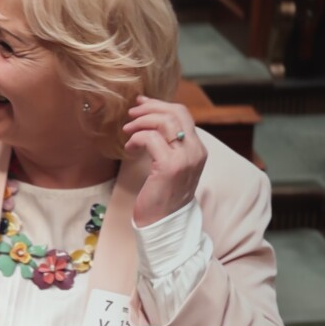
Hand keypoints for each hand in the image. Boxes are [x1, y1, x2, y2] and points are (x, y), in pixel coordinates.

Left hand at [123, 95, 206, 226]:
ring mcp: (185, 159)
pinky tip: (129, 148)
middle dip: (150, 108)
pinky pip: (152, 139)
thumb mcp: (169, 165)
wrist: (165, 223)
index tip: (141, 103)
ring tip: (127, 130)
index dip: (160, 105)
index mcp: (197, 149)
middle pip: (176, 113)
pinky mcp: (169, 167)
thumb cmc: (162, 194)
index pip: (183, 114)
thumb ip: (166, 145)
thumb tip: (150, 121)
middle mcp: (196, 151)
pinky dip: (137, 138)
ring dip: (141, 121)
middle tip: (131, 113)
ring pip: (165, 122)